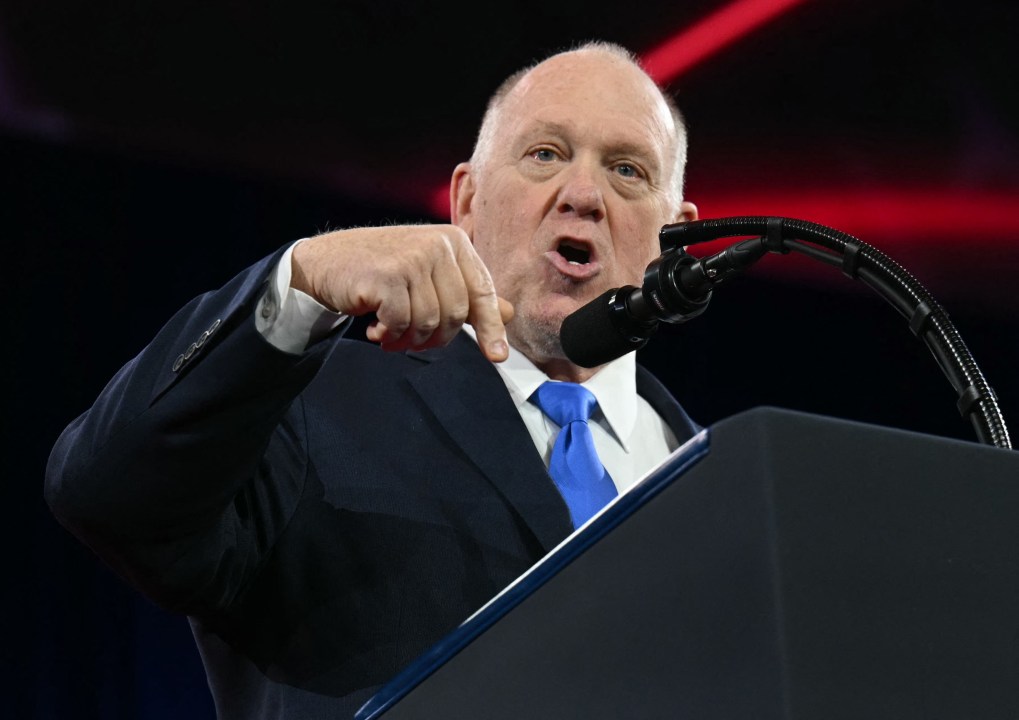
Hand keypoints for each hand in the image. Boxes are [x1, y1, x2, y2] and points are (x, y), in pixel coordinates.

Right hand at [291, 225, 512, 361]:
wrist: (325, 262)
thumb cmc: (381, 271)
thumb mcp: (429, 277)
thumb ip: (468, 293)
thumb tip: (510, 313)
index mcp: (454, 242)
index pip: (482, 291)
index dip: (491, 328)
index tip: (498, 357)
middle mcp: (437, 244)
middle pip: (456, 314)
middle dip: (437, 338)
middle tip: (413, 341)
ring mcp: (411, 258)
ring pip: (429, 322)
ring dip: (409, 339)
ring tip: (391, 334)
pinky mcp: (387, 275)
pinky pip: (401, 323)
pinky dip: (388, 335)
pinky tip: (375, 327)